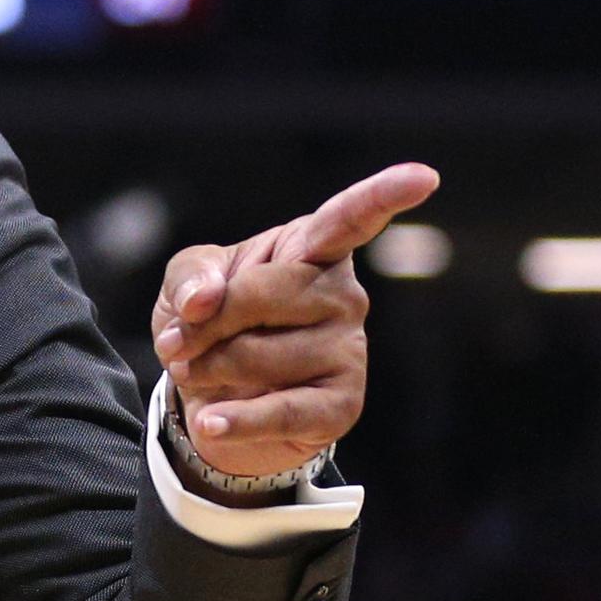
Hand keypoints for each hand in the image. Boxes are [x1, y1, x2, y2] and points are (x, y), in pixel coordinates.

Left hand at [149, 163, 428, 482]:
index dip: (384, 195)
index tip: (424, 177)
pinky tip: (211, 422)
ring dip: (208, 368)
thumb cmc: (214, 327)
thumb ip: (190, 278)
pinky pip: (282, 412)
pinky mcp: (342, 405)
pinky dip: (237, 420)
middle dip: (206, 322)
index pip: (350, 218)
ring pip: (259, 356)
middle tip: (177, 343)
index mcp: (315, 249)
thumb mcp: (188, 286)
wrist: (218, 402)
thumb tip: (203, 302)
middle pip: (264, 294)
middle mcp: (343, 295)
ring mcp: (349, 351)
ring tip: (201, 372)